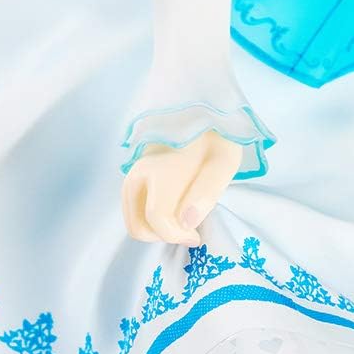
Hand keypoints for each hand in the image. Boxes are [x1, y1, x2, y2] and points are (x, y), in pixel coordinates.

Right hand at [122, 131, 241, 245]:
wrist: (198, 117)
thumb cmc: (216, 142)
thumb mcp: (223, 164)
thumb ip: (206, 193)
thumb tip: (187, 222)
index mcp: (160, 170)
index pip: (156, 218)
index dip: (176, 235)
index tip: (196, 236)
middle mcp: (138, 176)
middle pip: (138, 227)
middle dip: (165, 236)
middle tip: (189, 229)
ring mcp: (130, 179)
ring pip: (133, 223)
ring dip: (158, 231)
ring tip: (183, 220)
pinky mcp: (130, 183)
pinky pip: (133, 214)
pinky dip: (151, 222)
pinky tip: (174, 212)